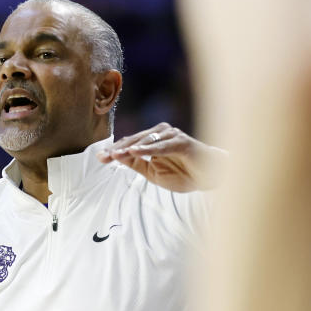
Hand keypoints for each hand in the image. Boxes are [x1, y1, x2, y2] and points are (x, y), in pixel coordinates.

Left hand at [97, 123, 227, 191]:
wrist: (210, 177)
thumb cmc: (183, 174)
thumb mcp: (153, 173)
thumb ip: (136, 163)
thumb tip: (117, 156)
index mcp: (152, 141)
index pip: (129, 144)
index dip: (114, 151)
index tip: (100, 157)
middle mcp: (160, 134)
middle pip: (134, 140)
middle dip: (117, 149)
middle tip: (103, 156)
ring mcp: (171, 136)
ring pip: (145, 141)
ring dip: (130, 148)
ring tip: (115, 154)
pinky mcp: (181, 142)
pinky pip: (161, 146)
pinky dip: (148, 149)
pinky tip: (135, 152)